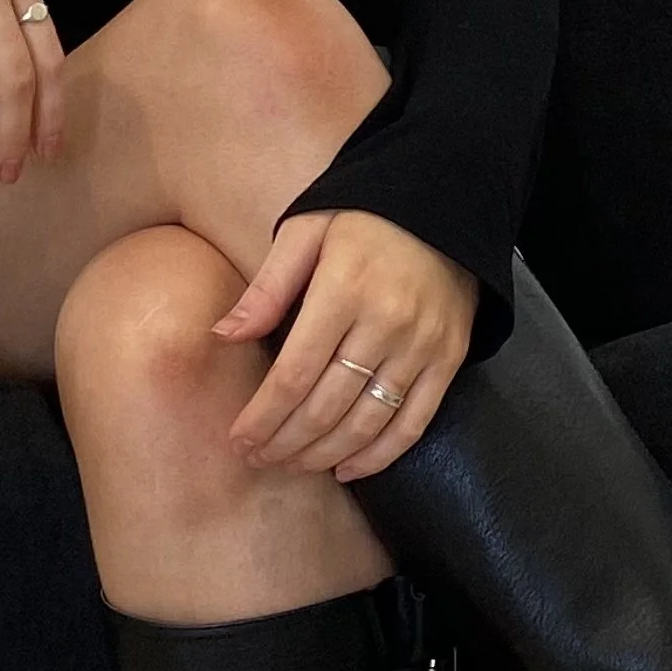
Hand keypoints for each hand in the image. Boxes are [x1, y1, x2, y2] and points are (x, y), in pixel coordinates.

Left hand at [215, 211, 477, 482]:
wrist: (447, 201)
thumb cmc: (363, 215)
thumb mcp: (306, 230)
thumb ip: (268, 287)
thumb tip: (222, 335)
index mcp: (344, 290)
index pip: (295, 374)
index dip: (263, 416)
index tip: (238, 440)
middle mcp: (386, 324)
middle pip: (326, 406)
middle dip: (285, 442)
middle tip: (257, 460)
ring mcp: (422, 346)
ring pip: (367, 423)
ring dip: (323, 455)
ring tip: (291, 465)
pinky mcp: (449, 359)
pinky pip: (414, 423)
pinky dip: (379, 456)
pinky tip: (346, 469)